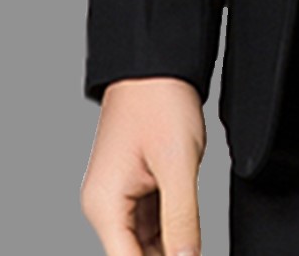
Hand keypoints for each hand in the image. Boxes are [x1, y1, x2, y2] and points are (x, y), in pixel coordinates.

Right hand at [80, 77, 205, 254]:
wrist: (156, 62)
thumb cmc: (159, 100)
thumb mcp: (178, 165)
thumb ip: (181, 220)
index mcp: (105, 205)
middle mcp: (105, 205)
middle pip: (135, 255)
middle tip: (194, 250)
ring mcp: (118, 195)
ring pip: (145, 242)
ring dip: (170, 246)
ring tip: (193, 242)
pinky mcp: (133, 186)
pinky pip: (151, 221)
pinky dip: (171, 228)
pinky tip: (189, 231)